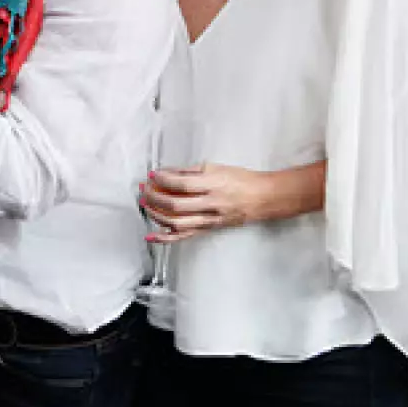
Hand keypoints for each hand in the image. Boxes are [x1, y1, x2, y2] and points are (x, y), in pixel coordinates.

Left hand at [138, 163, 282, 242]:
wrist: (263, 198)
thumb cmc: (241, 180)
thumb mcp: (216, 168)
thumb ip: (189, 171)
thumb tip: (165, 172)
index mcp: (213, 185)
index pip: (182, 184)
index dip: (163, 180)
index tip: (152, 175)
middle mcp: (211, 204)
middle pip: (175, 205)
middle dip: (154, 197)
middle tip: (144, 190)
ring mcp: (210, 219)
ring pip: (177, 223)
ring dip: (156, 214)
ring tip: (145, 205)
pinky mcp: (209, 229)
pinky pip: (185, 236)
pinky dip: (166, 238)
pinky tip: (152, 236)